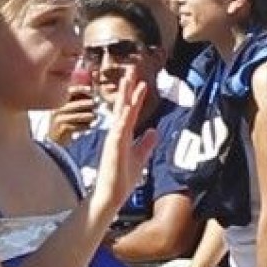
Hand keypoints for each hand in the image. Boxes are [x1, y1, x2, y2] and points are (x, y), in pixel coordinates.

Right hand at [46, 89, 98, 144]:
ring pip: (78, 116)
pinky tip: (89, 126)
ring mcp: (59, 120)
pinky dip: (85, 126)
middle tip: (96, 104)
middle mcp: (58, 110)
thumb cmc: (62, 123)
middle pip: (75, 105)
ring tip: (95, 116)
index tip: (90, 90)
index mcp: (58, 104)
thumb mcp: (65, 112)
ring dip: (88, 116)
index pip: (68, 93)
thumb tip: (91, 97)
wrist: (53, 139)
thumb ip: (75, 104)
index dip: (80, 89)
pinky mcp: (63, 129)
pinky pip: (77, 126)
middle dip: (87, 104)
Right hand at [87, 72, 155, 219]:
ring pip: (120, 115)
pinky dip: (122, 122)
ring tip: (127, 83)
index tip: (141, 81)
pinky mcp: (112, 150)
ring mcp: (114, 140)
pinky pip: (118, 133)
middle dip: (127, 89)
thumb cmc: (122, 178)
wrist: (112, 195)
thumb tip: (154, 131)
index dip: (135, 96)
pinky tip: (125, 112)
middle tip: (130, 71)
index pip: (130, 111)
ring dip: (124, 99)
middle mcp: (117, 133)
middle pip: (123, 107)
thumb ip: (146, 144)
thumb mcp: (140, 157)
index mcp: (124, 134)